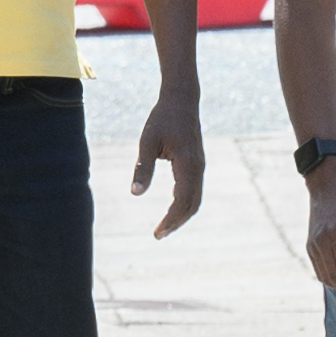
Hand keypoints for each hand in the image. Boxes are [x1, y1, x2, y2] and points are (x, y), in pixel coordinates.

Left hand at [131, 99, 204, 237]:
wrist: (181, 100)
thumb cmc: (162, 119)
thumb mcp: (147, 142)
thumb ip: (143, 168)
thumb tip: (135, 194)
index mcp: (187, 164)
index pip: (182, 200)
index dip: (171, 219)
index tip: (157, 233)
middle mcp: (198, 168)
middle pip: (192, 204)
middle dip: (177, 222)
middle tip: (158, 235)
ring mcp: (200, 166)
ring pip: (196, 199)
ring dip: (182, 215)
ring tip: (164, 227)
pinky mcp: (197, 164)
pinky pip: (194, 190)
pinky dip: (185, 204)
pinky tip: (172, 209)